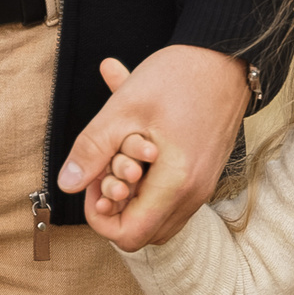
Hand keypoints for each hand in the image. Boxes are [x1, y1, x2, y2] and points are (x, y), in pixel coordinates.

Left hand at [56, 45, 250, 251]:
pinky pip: (171, 196)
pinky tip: (138, 145)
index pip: (129, 236)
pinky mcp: (205, 173)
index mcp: (176, 183)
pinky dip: (150, 182)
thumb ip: (92, 150)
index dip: (99, 217)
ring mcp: (203, 185)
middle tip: (105, 170)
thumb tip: (67, 183)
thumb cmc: (179, 78)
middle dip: (115, 208)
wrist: (227, 58)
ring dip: (132, 194)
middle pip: (144, 233)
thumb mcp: (123, 109)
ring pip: (157, 216)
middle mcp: (194, 193)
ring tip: (121, 157)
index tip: (93, 182)